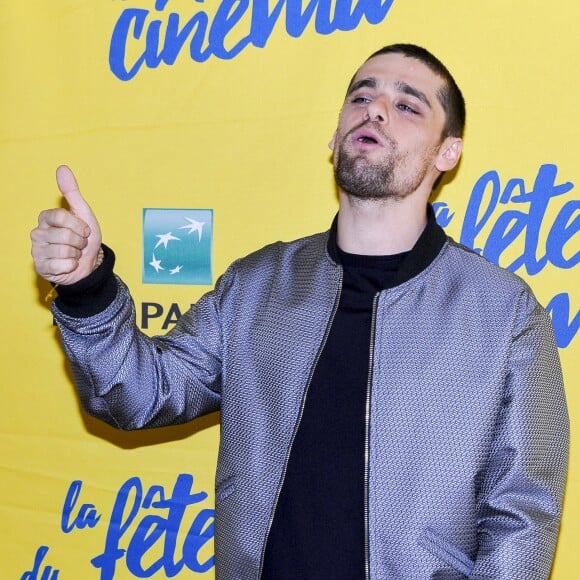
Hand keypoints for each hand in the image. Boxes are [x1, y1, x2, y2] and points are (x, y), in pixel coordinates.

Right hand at [31, 166, 102, 284]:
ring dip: (76, 254)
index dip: (79, 225)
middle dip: (79, 241)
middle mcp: (37, 233)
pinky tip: (69, 264)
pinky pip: (62, 265)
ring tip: (74, 253)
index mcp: (46, 217)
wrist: (90, 262)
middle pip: (65, 235)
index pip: (61, 216)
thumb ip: (72, 192)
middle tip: (79, 244)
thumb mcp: (83, 213)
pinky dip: (71, 266)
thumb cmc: (85, 237)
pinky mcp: (41, 267)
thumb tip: (62, 168)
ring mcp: (37, 251)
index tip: (84, 230)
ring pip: (64, 251)